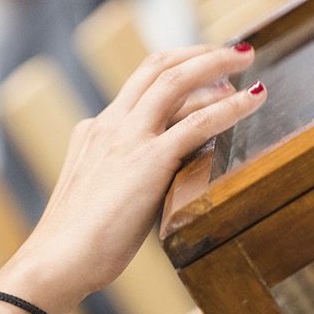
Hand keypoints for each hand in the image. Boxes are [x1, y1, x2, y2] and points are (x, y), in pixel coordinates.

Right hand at [5, 43, 265, 312]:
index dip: (175, 68)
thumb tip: (149, 182)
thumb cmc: (75, 245)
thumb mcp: (96, 196)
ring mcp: (128, 138)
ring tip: (247, 59)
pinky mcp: (149, 160)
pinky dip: (231, 106)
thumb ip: (119, 177)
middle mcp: (111, 124)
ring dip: (216, 63)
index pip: (139, 83)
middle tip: (233, 53)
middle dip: (198, 52)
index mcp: (95, 130)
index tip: (203, 67)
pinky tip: (255, 98)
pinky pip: (198, 123)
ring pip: (177, 80)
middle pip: (158, 67)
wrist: (57, 260)